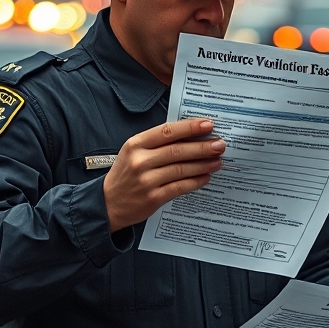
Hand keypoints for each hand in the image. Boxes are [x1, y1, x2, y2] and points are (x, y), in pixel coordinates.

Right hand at [103, 118, 224, 231]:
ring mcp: (146, 180)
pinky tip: (206, 177)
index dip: (190, 127)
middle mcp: (140, 161)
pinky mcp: (153, 198)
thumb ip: (157, 144)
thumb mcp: (134, 152)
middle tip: (220, 144)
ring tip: (218, 161)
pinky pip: (180, 187)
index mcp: (135, 144)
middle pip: (177, 150)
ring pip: (181, 169)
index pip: (167, 131)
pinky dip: (195, 181)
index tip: (209, 124)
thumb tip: (191, 136)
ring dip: (203, 164)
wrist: (108, 203)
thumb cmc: (126, 174)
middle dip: (202, 147)